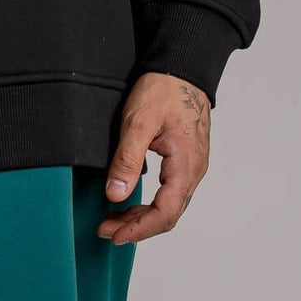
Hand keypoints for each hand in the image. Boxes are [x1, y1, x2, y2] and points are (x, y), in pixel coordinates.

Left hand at [98, 71, 209, 244]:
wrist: (182, 66)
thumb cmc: (163, 89)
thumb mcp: (138, 122)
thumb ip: (127, 160)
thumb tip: (115, 196)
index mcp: (186, 165)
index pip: (166, 213)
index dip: (139, 229)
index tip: (113, 234)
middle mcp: (195, 170)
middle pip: (169, 214)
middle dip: (137, 226)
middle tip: (106, 229)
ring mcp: (194, 165)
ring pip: (170, 204)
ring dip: (143, 215)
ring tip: (114, 218)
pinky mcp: (188, 158)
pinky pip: (172, 191)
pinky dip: (152, 202)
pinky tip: (132, 199)